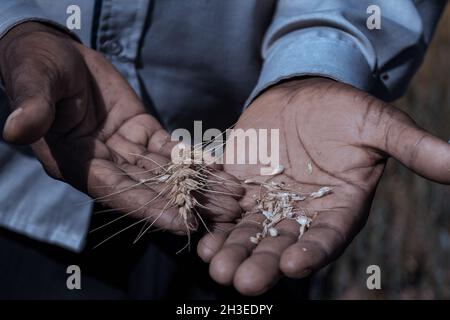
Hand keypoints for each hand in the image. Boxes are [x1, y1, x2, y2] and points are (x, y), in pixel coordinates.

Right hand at [0, 22, 241, 234]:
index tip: (182, 223)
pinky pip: (170, 149)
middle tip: (226, 215)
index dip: (148, 208)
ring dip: (200, 185)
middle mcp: (104, 163)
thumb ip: (33, 107)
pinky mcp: (142, 130)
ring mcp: (125, 148)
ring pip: (166, 173)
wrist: (57, 53)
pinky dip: (194, 159)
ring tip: (234, 196)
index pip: (115, 192)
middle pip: (150, 189)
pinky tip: (219, 168)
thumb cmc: (36, 66)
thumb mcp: (33, 83)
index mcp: (76, 162)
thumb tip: (14, 129)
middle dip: (188, 203)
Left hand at [197, 77, 449, 294]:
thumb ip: (411, 146)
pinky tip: (203, 238)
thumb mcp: (378, 125)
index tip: (294, 265)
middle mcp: (300, 214)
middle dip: (262, 264)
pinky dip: (215, 225)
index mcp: (336, 208)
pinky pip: (226, 211)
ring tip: (217, 267)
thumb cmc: (345, 111)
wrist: (304, 94)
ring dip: (233, 252)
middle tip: (244, 282)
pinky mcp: (239, 188)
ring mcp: (266, 204)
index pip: (326, 237)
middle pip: (281, 246)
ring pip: (249, 235)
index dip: (312, 251)